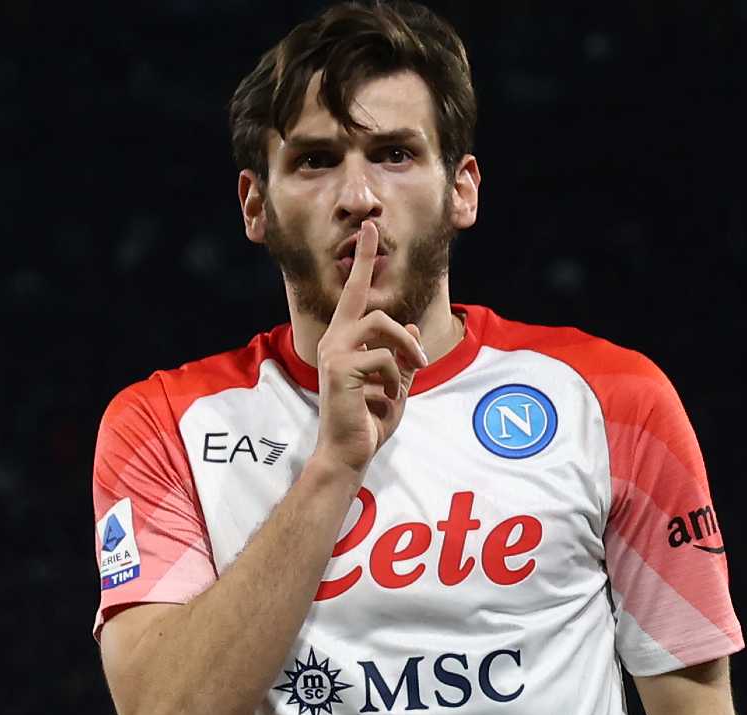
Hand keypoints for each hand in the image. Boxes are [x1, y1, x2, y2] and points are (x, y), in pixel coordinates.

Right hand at [313, 220, 427, 475]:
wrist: (349, 452)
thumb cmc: (368, 421)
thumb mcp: (395, 385)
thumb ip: (401, 358)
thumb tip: (408, 327)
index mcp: (345, 341)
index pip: (354, 295)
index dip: (364, 262)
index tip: (370, 230)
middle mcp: (335, 340)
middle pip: (362, 296)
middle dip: (373, 273)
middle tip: (391, 278)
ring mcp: (334, 351)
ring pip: (381, 324)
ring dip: (405, 349)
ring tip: (412, 371)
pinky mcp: (340, 367)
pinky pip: (384, 358)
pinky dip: (395, 380)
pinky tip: (386, 399)